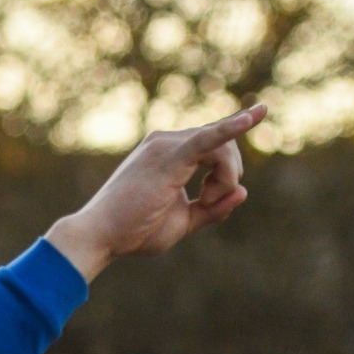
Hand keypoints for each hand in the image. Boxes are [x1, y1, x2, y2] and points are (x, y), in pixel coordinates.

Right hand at [43, 104, 266, 279]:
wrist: (100, 236)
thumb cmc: (134, 232)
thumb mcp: (183, 221)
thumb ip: (213, 208)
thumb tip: (243, 192)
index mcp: (169, 153)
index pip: (215, 146)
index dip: (227, 169)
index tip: (217, 193)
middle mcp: (166, 141)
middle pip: (225, 145)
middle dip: (228, 177)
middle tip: (207, 203)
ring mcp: (166, 145)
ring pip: (223, 148)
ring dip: (225, 179)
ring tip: (203, 201)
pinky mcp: (168, 157)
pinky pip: (208, 139)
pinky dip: (232, 128)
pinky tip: (253, 117)